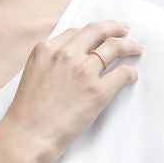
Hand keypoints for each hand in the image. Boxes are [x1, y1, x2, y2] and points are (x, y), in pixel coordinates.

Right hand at [0, 20, 142, 162]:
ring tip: (136, 48)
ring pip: (114, 47)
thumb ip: (51, 60)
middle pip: (97, 31)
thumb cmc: (27, 111)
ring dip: (129, 46)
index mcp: (47, 49)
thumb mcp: (33, 73)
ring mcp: (83, 71)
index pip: (76, 32)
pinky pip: (123, 74)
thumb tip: (72, 57)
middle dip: (114, 27)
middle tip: (124, 29)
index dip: (92, 32)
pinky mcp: (98, 91)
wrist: (28, 135)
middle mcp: (66, 54)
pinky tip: (131, 76)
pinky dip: (130, 73)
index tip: (101, 33)